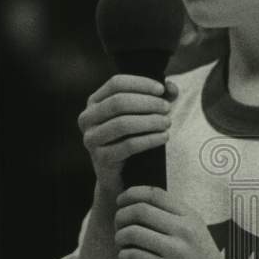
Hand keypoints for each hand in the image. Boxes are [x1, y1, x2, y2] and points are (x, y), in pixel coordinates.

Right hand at [78, 75, 177, 195]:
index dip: (140, 83)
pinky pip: (128, 145)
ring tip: (167, 123)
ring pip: (123, 124)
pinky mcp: (101, 158)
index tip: (162, 90)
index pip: (116, 83)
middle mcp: (87, 118)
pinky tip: (164, 137)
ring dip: (150, 121)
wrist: (120, 175)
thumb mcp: (142, 114)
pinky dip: (149, 139)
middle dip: (147, 103)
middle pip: (118, 102)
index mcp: (94, 101)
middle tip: (167, 109)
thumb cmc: (132, 137)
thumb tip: (171, 88)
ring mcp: (91, 139)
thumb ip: (158, 97)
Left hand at [114, 185, 235, 258]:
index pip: (155, 194)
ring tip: (121, 244)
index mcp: (190, 216)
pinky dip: (123, 256)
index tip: (121, 201)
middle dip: (121, 216)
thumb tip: (139, 204)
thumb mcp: (196, 231)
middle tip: (118, 225)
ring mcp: (176, 250)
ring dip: (120, 237)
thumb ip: (174, 216)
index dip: (132, 193)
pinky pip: (134, 256)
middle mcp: (184, 229)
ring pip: (133, 232)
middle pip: (140, 210)